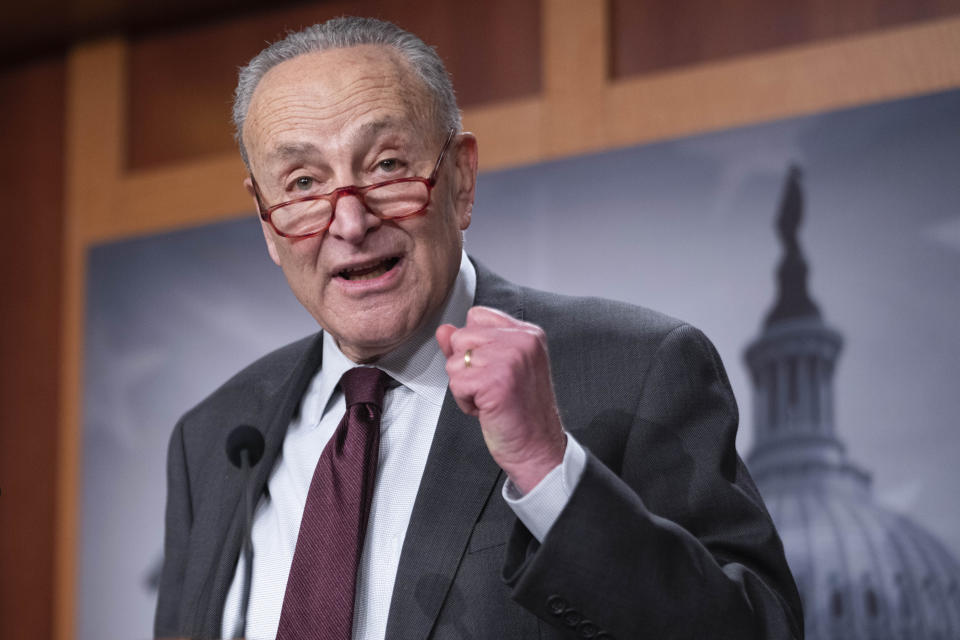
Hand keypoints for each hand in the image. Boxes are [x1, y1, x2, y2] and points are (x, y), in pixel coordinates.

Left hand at [436, 306, 565, 492]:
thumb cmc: (522, 413)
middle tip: (492, 387)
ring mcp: (510, 358)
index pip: (477, 316)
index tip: (491, 368)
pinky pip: (456, 383)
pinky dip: (466, 402)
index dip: (474, 345)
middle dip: (467, 367)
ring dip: (465, 386)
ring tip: (491, 398)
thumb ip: (471, 345)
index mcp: (528, 334)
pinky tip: (488, 409)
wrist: (539, 448)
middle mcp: (522, 341)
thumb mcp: (498, 369)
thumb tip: (443, 330)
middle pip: (461, 337)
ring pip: (455, 361)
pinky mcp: (496, 380)